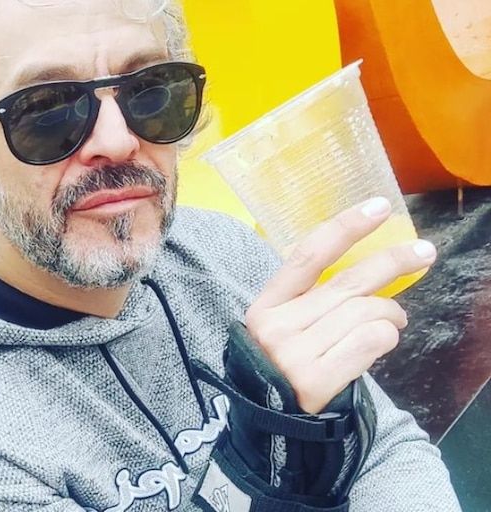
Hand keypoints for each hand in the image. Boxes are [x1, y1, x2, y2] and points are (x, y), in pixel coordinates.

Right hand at [245, 197, 435, 413]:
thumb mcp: (283, 327)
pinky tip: (384, 340)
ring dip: (391, 313)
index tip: (379, 207)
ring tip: (394, 321)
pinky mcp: (314, 380)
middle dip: (393, 262)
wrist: (271, 427)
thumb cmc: (286, 368)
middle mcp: (276, 326)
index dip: (345, 228)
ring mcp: (293, 354)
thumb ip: (312, 299)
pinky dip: (386, 337)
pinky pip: (370, 340)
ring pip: (366, 312)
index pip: (307, 256)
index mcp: (265, 306)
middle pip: (348, 282)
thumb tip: (372, 268)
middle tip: (424, 252)